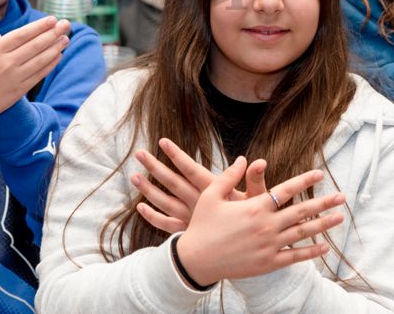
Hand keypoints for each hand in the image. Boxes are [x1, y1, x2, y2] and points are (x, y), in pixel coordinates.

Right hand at [0, 6, 67, 122]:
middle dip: (53, 33)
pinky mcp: (20, 90)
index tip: (52, 19)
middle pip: (35, 45)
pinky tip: (58, 56)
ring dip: (55, 48)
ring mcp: (15, 77)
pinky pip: (39, 74)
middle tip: (66, 24)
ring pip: (40, 60)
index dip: (39, 26)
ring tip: (66, 38)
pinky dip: (50, 64)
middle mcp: (7, 63)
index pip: (21, 35)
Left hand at [131, 137, 267, 232]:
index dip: (177, 156)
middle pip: (172, 183)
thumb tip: (259, 161)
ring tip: (134, 177)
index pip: (191, 170)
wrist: (250, 250)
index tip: (162, 142)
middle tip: (139, 154)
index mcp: (213, 192)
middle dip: (155, 167)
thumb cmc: (254, 221)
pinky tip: (141, 208)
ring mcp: (191, 219)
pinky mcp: (188, 232)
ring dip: (148, 190)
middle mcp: (198, 204)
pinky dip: (153, 217)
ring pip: (165, 203)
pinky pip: (166, 225)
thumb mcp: (259, 199)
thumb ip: (256, 179)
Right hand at [174, 157, 343, 286]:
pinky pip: (294, 257)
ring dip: (323, 225)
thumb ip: (229, 176)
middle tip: (342, 197)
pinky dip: (311, 253)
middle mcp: (266, 225)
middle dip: (323, 203)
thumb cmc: (203, 225)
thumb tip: (243, 159)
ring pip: (302, 233)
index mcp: (255, 207)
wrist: (196, 260)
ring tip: (339, 218)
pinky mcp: (268, 263)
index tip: (319, 173)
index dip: (304, 180)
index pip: (286, 190)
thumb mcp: (211, 195)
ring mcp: (269, 246)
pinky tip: (324, 248)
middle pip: (302, 211)